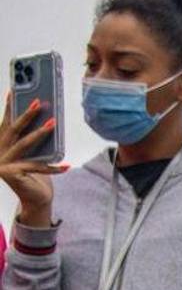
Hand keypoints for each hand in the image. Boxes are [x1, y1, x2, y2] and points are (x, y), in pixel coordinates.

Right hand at [0, 91, 67, 225]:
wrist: (36, 198)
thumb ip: (30, 137)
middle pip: (13, 130)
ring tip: (53, 123)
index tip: (14, 91)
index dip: (9, 107)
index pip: (5, 122)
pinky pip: (37, 167)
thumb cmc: (36, 173)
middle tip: (38, 102)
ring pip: (24, 145)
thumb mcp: (33, 152)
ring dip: (40, 133)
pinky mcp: (13, 175)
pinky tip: (67, 165)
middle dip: (26, 115)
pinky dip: (53, 167)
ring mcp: (3, 164)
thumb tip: (44, 116)